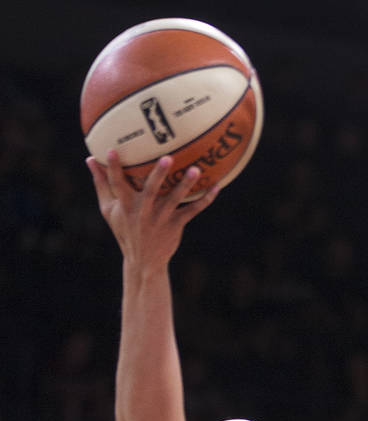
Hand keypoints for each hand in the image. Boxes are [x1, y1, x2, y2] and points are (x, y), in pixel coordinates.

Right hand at [85, 151, 217, 267]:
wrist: (144, 261)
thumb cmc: (125, 229)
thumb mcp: (109, 210)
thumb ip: (101, 184)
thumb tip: (90, 159)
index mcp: (125, 205)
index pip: (117, 184)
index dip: (113, 168)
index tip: (112, 151)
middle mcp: (143, 211)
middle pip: (151, 190)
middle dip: (158, 174)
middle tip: (167, 158)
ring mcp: (161, 218)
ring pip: (175, 199)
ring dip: (186, 185)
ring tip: (196, 169)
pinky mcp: (176, 225)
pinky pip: (192, 210)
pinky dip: (205, 200)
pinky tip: (216, 186)